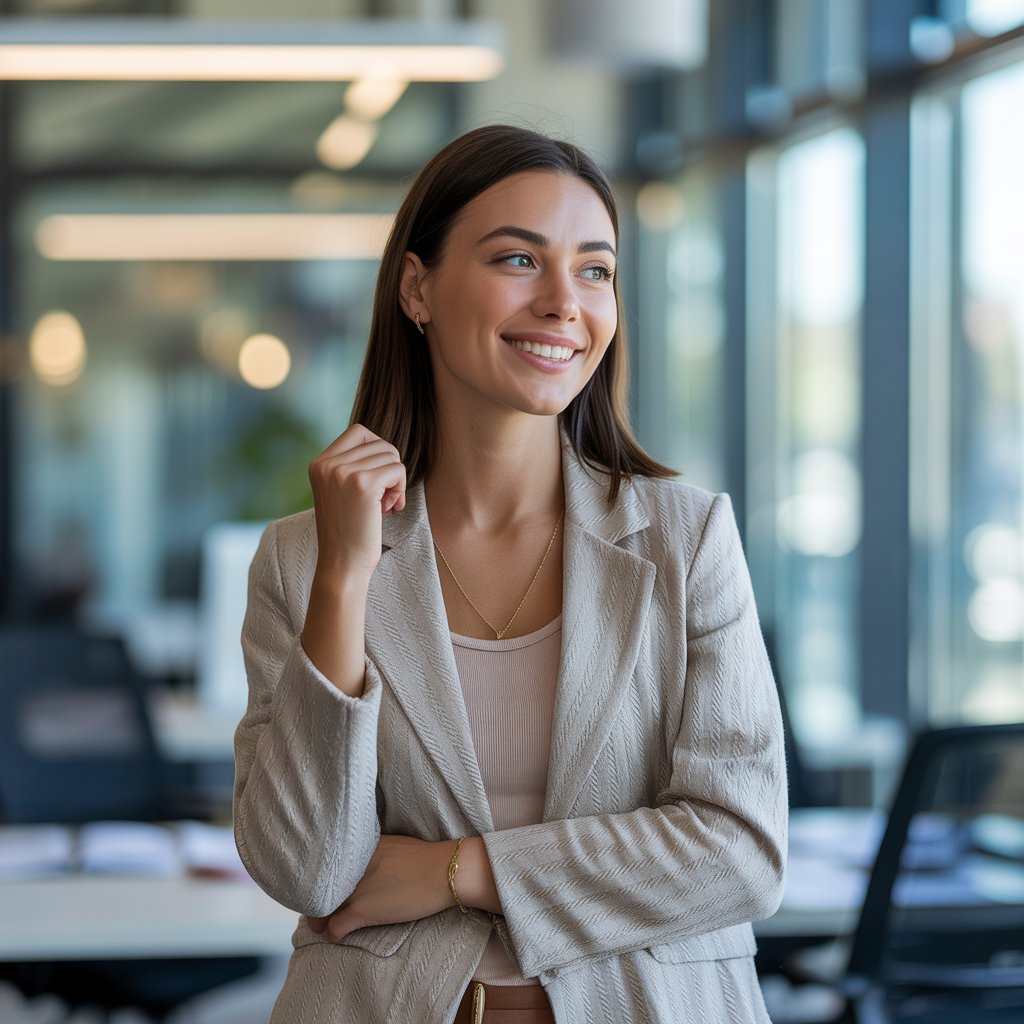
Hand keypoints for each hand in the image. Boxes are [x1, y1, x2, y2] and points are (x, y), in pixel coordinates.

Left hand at [306, 835, 454, 941]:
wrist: (444, 871)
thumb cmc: (427, 858)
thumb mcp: (394, 845)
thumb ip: (374, 851)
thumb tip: (369, 860)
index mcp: (360, 848)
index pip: (329, 864)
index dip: (323, 878)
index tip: (323, 887)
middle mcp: (352, 866)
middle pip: (322, 886)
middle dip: (317, 899)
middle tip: (318, 909)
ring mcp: (356, 888)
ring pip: (322, 908)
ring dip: (319, 919)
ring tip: (320, 924)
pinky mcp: (363, 911)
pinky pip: (335, 927)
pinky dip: (332, 934)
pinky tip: (336, 936)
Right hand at [307, 423, 406, 579]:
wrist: (341, 565)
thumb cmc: (347, 532)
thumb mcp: (339, 492)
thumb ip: (352, 467)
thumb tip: (385, 447)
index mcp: (319, 463)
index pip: (359, 432)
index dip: (376, 451)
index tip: (376, 479)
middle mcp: (328, 464)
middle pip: (378, 442)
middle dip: (388, 468)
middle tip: (384, 497)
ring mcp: (344, 472)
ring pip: (390, 455)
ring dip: (395, 481)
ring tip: (386, 505)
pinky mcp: (363, 485)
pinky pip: (397, 470)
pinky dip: (400, 489)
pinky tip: (391, 508)